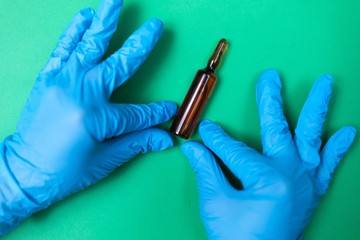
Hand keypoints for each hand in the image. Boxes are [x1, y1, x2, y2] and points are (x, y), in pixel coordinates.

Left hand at [0, 0, 175, 234]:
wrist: (24, 171)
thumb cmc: (64, 171)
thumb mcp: (105, 161)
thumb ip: (137, 143)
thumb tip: (166, 138)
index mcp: (98, 117)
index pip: (138, 113)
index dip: (156, 112)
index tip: (169, 109)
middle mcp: (81, 92)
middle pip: (119, 64)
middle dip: (141, 44)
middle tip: (156, 25)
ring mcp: (63, 81)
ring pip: (89, 44)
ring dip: (104, 20)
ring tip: (114, 0)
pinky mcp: (49, 78)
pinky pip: (63, 48)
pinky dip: (74, 31)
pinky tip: (84, 16)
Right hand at [181, 69, 355, 239]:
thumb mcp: (217, 204)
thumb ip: (206, 170)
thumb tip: (193, 148)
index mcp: (268, 179)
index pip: (235, 150)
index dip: (217, 139)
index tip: (207, 131)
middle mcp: (292, 174)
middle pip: (278, 129)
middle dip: (270, 101)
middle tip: (270, 77)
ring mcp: (306, 181)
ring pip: (312, 137)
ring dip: (318, 109)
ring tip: (326, 84)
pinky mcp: (313, 191)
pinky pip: (329, 166)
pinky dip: (338, 149)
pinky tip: (347, 131)